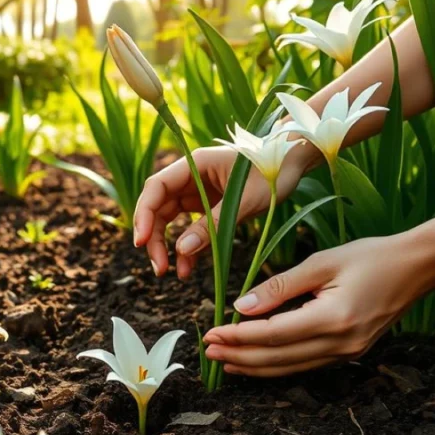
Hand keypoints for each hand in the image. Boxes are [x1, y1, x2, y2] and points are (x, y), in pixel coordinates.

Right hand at [133, 145, 307, 277]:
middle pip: (157, 207)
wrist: (292, 162)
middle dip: (153, 238)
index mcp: (194, 164)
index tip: (141, 242)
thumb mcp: (245, 201)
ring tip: (170, 272)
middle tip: (159, 268)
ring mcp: (196, 190)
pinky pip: (188, 228)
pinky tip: (187, 268)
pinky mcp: (206, 205)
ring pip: (168, 220)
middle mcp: (189, 176)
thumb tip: (182, 250)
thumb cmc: (273, 172)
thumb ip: (212, 225)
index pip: (155, 188)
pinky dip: (186, 247)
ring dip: (165, 246)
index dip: (144, 215)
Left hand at [202, 234, 434, 376]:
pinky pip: (305, 364)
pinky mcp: (350, 353)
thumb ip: (279, 287)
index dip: (238, 337)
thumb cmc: (370, 256)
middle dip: (239, 357)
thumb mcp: (321, 262)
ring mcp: (348, 353)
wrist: (418, 268)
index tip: (210, 333)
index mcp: (333, 318)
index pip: (273, 334)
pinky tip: (256, 361)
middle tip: (208, 352)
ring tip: (224, 361)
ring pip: (290, 367)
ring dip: (254, 366)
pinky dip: (277, 364)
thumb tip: (241, 307)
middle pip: (278, 358)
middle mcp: (341, 343)